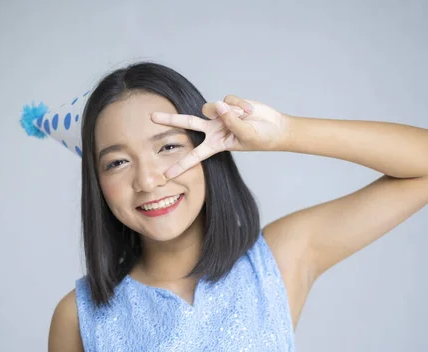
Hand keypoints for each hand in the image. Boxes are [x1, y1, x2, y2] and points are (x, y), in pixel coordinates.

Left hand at [151, 95, 290, 178]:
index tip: (165, 174)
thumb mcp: (247, 135)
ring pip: (211, 107)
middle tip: (151, 117)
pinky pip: (228, 99)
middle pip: (187, 123)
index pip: (194, 156)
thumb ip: (231, 121)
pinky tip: (250, 111)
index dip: (181, 165)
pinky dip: (240, 105)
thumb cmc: (262, 138)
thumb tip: (218, 106)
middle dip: (170, 120)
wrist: (276, 128)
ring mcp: (220, 116)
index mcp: (216, 144)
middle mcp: (214, 129)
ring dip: (229, 111)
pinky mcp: (227, 104)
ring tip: (245, 117)